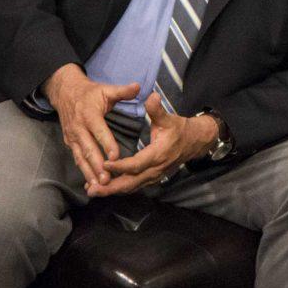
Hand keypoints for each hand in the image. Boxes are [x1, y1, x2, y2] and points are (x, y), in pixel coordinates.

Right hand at [43, 63, 138, 187]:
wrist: (65, 93)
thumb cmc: (90, 93)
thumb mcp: (106, 89)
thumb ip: (122, 91)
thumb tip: (139, 87)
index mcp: (89, 115)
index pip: (99, 132)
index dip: (107, 144)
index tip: (116, 157)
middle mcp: (79, 128)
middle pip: (89, 149)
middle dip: (98, 166)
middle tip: (108, 180)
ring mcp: (73, 137)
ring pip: (81, 158)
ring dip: (90, 172)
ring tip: (100, 186)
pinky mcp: (70, 143)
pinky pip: (77, 159)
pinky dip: (83, 171)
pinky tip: (91, 182)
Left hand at [89, 93, 217, 196]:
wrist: (194, 142)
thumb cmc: (179, 129)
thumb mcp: (169, 118)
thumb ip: (157, 110)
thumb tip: (151, 97)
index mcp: (158, 154)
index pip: (137, 165)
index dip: (120, 166)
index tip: (104, 164)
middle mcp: (155, 169)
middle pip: (131, 183)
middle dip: (111, 187)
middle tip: (92, 189)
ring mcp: (154, 176)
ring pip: (131, 187)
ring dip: (112, 190)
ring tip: (92, 191)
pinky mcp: (152, 179)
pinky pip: (134, 186)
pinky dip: (119, 189)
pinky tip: (105, 188)